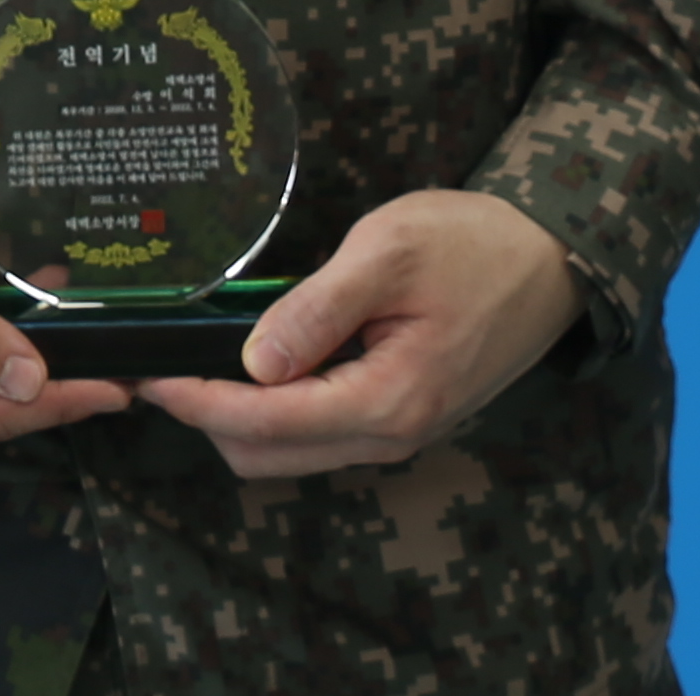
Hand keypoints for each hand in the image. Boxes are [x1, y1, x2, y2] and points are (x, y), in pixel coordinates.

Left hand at [136, 190, 584, 481]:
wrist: (551, 259)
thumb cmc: (474, 244)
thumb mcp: (388, 253)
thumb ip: (317, 310)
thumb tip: (254, 362)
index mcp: (388, 401)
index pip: (266, 423)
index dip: (197, 402)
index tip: (148, 377)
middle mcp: (392, 435)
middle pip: (269, 455)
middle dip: (207, 417)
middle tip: (164, 364)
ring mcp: (399, 431)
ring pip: (292, 450)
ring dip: (240, 416)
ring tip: (199, 357)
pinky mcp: (401, 415)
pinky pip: (321, 431)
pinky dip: (277, 409)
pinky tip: (260, 360)